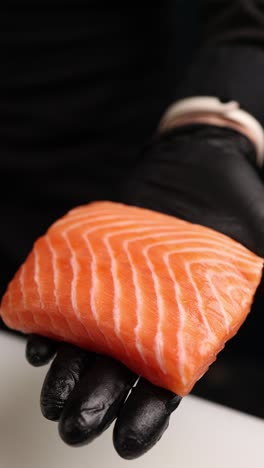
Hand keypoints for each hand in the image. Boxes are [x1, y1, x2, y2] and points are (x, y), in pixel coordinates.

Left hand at [26, 124, 263, 458]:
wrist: (194, 171)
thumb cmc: (229, 209)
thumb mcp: (252, 253)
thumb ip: (248, 281)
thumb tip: (260, 284)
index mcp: (185, 331)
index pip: (163, 387)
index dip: (145, 417)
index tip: (126, 441)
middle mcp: (147, 321)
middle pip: (116, 373)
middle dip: (94, 402)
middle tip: (75, 425)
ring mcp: (118, 297)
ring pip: (88, 347)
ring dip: (66, 376)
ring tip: (52, 397)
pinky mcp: (96, 271)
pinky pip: (67, 305)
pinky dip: (50, 326)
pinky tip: (40, 342)